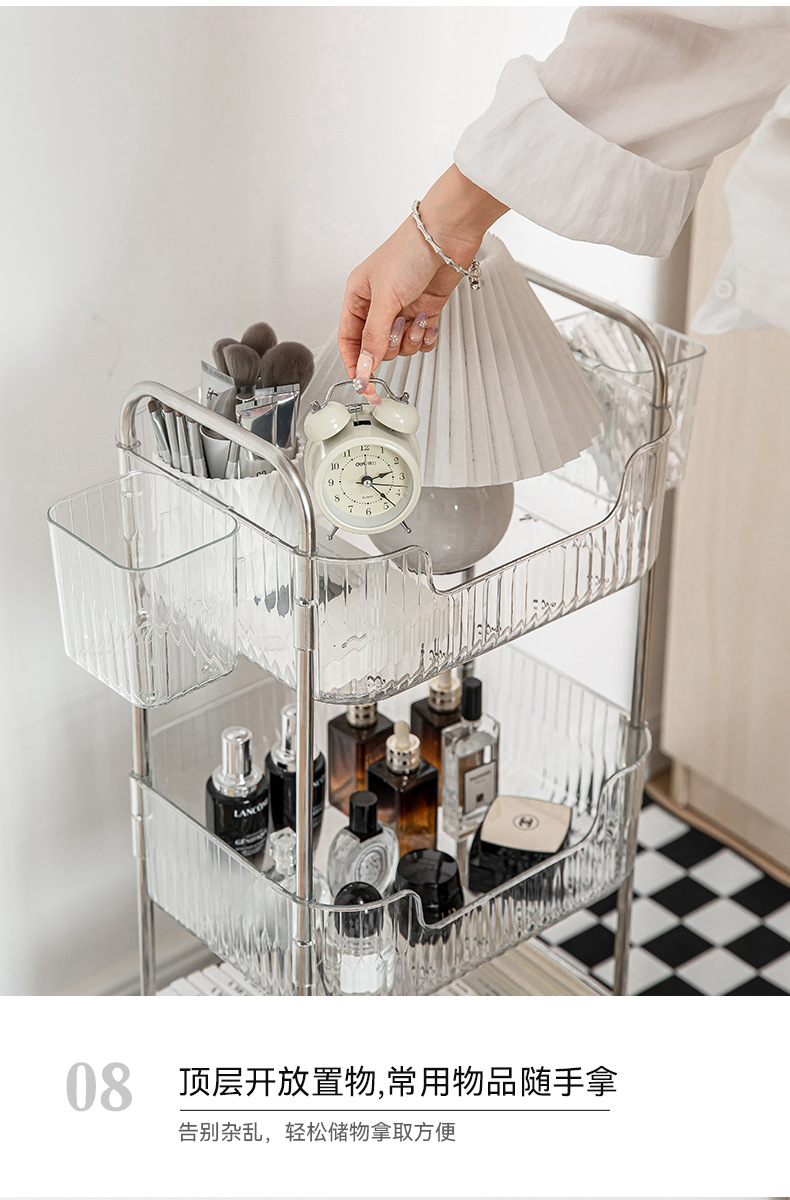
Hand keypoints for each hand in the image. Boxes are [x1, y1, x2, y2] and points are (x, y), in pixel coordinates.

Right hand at [338, 166, 507, 396]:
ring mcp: (402, 310)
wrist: (446, 236)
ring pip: (400, 347)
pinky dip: (426, 336)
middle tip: (397, 325)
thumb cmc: (409, 251)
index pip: (348, 340)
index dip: (354, 364)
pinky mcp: (424, 312)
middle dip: (389, 343)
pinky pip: (421, 341)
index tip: (363, 385)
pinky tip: (429, 319)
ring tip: (416, 317)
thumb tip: (363, 368)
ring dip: (410, 338)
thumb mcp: (384, 298)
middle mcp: (379, 305)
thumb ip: (373, 338)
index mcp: (358, 297)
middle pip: (376, 348)